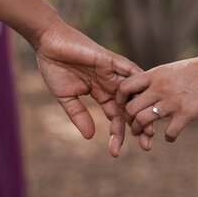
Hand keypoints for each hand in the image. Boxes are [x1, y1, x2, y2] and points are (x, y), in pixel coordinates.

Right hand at [34, 20, 148, 156]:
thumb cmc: (55, 67)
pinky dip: (138, 82)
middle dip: (138, 127)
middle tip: (146, 146)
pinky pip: (129, 70)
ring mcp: (112, 71)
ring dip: (142, 110)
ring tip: (148, 130)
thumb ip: (79, 115)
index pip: (114, 116)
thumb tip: (90, 137)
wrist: (48, 43)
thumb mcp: (67, 97)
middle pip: (129, 108)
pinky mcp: (109, 59)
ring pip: (133, 93)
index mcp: (100, 92)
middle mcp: (110, 83)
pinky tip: (147, 98)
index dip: (116, 134)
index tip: (115, 153)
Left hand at [116, 51, 197, 143]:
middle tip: (134, 126)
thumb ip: (158, 80)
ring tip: (147, 135)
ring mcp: (172, 101)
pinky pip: (169, 132)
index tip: (125, 107)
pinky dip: (168, 137)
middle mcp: (160, 88)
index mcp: (155, 75)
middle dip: (129, 120)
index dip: (121, 99)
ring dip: (142, 131)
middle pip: (130, 107)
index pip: (125, 87)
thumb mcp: (172, 69)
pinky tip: (172, 136)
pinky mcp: (187, 113)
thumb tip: (147, 89)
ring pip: (143, 120)